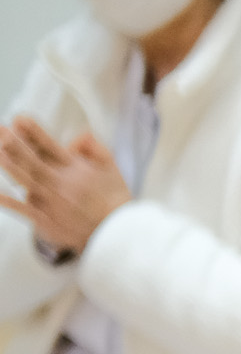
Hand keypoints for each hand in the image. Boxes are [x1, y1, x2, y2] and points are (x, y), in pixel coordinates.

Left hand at [0, 117, 129, 253]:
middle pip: (32, 160)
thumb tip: (80, 133)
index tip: (20, 118)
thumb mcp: (113, 170)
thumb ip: (96, 149)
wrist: (116, 234)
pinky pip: (22, 208)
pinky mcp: (45, 219)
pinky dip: (8, 200)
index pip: (51, 146)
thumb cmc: (114, 201)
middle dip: (14, 143)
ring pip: (24, 179)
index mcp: (77, 169)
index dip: (34, 131)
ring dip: (8, 164)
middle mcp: (62, 183)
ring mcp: (51, 201)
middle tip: (1, 130)